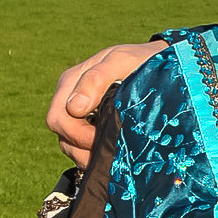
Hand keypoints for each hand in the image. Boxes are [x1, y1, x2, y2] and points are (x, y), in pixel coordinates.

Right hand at [46, 42, 166, 165]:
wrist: (159, 63)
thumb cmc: (140, 60)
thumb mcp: (121, 62)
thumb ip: (97, 79)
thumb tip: (74, 107)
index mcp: (71, 82)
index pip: (59, 119)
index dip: (79, 135)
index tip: (107, 139)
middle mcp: (69, 99)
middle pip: (62, 135)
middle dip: (84, 149)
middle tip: (111, 154)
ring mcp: (79, 114)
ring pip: (70, 145)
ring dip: (89, 155)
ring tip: (113, 157)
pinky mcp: (90, 126)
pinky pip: (83, 148)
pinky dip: (95, 155)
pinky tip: (114, 154)